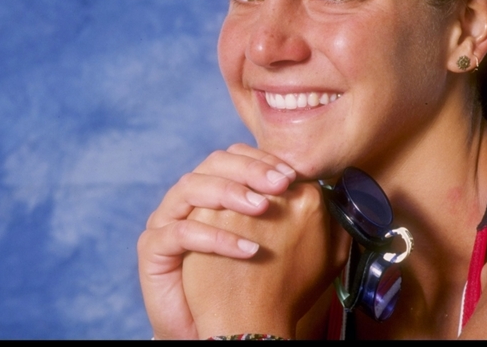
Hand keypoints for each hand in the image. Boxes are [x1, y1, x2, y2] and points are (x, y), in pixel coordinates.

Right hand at [137, 144, 296, 339]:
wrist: (219, 329)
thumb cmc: (249, 287)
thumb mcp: (283, 247)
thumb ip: (303, 219)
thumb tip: (333, 192)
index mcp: (218, 191)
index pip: (238, 156)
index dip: (265, 160)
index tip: (293, 174)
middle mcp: (191, 198)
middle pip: (214, 163)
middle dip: (251, 169)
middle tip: (281, 183)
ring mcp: (169, 218)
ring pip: (192, 186)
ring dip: (231, 192)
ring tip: (263, 208)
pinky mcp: (154, 246)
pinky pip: (181, 232)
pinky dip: (216, 237)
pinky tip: (248, 249)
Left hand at [181, 181, 349, 338]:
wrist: (249, 321)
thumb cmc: (290, 294)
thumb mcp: (332, 260)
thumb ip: (339, 224)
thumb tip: (339, 200)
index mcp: (309, 201)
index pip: (295, 176)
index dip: (285, 189)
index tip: (278, 205)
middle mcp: (275, 195)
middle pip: (265, 175)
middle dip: (260, 188)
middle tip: (255, 212)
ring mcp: (239, 202)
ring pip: (236, 183)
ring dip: (235, 196)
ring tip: (234, 221)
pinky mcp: (208, 213)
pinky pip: (211, 198)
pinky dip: (214, 211)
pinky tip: (216, 229)